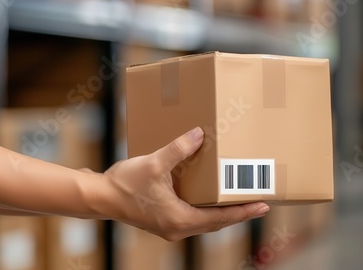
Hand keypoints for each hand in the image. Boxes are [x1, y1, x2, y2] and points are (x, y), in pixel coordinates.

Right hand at [96, 127, 269, 240]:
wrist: (100, 197)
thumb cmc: (125, 184)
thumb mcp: (155, 163)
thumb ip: (179, 149)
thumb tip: (199, 134)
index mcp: (180, 219)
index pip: (220, 218)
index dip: (243, 211)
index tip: (263, 206)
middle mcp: (178, 228)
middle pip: (217, 223)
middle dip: (239, 212)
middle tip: (260, 203)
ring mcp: (171, 227)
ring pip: (205, 222)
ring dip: (223, 212)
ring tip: (241, 201)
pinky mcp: (164, 221)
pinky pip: (194, 218)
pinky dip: (207, 210)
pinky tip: (212, 199)